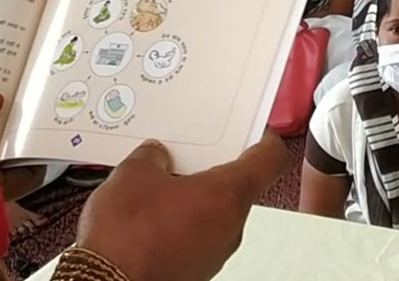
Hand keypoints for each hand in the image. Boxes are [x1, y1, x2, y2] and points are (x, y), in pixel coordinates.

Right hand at [78, 131, 289, 280]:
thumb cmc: (127, 236)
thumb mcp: (134, 173)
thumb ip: (153, 156)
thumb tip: (155, 156)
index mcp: (227, 195)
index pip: (270, 159)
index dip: (265, 139)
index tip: (258, 131)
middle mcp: (230, 227)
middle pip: (238, 188)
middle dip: (212, 170)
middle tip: (188, 156)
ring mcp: (215, 253)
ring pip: (216, 215)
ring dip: (194, 200)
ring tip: (159, 189)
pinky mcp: (196, 271)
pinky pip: (198, 237)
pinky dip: (182, 224)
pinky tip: (151, 218)